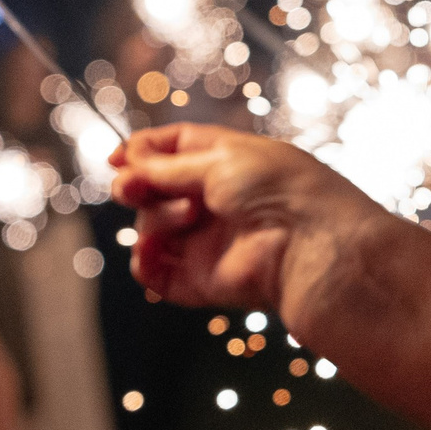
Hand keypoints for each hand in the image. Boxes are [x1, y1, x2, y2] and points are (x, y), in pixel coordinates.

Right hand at [110, 125, 388, 334]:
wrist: (312, 248)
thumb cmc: (280, 192)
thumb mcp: (219, 160)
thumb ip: (164, 167)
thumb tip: (124, 169)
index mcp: (229, 163)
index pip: (174, 149)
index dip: (142, 151)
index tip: (118, 158)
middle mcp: (217, 201)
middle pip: (154, 189)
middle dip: (138, 186)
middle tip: (129, 189)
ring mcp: (208, 241)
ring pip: (152, 227)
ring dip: (158, 219)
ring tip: (187, 218)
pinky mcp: (202, 279)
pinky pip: (156, 272)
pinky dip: (146, 263)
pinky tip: (151, 253)